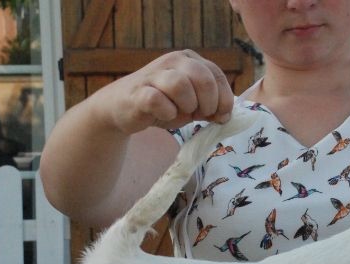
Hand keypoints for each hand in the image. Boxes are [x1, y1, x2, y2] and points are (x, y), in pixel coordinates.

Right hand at [95, 50, 234, 134]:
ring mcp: (154, 74)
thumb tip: (226, 116)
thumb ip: (210, 106)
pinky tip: (165, 115)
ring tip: (181, 114)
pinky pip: (157, 100)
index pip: (216, 75)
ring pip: (180, 85)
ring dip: (187, 106)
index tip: (221, 116)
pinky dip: (166, 112)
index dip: (224, 99)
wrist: (123, 106)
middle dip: (208, 103)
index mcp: (189, 60)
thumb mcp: (191, 104)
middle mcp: (173, 62)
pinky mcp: (139, 91)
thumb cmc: (162, 104)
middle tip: (201, 116)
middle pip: (202, 78)